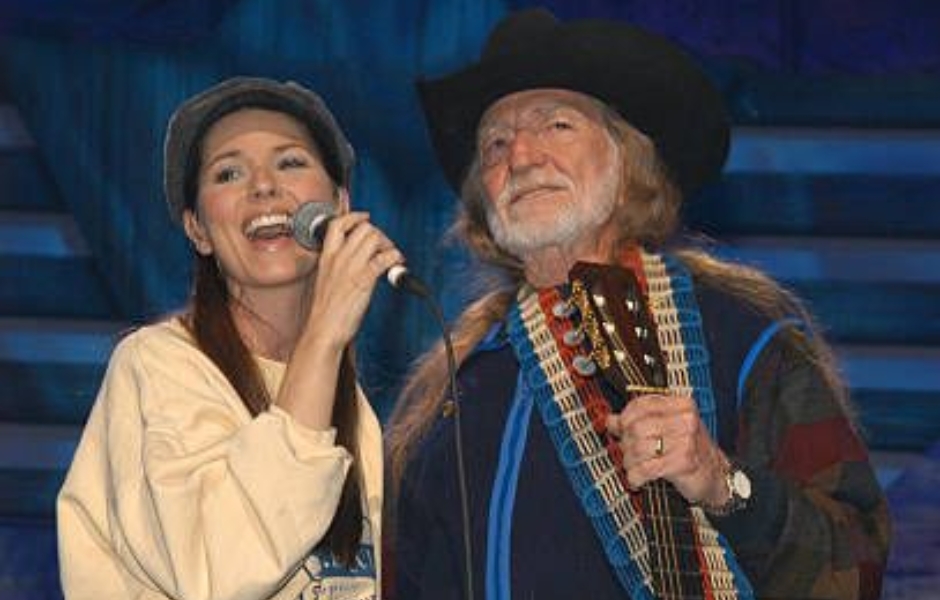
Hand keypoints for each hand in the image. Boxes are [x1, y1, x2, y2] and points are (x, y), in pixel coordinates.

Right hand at [276, 211, 402, 429]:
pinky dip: (395, 258)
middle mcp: (338, 259)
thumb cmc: (326, 312)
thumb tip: (357, 259)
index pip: (337, 224)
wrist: (323, 331)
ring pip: (374, 238)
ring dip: (388, 245)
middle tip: (385, 248)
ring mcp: (350, 268)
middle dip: (379, 234)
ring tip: (391, 259)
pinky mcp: (362, 281)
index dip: (354, 216)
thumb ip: (339, 267)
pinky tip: (397, 266)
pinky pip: (383, 259)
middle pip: (363, 228)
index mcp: (327, 258)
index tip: (365, 217)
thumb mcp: (327, 281)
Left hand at [605, 394, 729, 506]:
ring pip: (638, 448)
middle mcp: (685, 420)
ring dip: (629, 461)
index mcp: (682, 405)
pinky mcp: (682, 463)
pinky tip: (636, 479)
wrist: (716, 475)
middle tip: (627, 452)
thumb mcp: (668, 428)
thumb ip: (641, 421)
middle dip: (625, 443)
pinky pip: (646, 469)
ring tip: (633, 466)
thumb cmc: (689, 450)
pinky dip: (635, 476)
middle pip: (636, 427)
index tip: (618, 428)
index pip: (642, 405)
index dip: (624, 418)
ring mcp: (686, 441)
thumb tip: (611, 420)